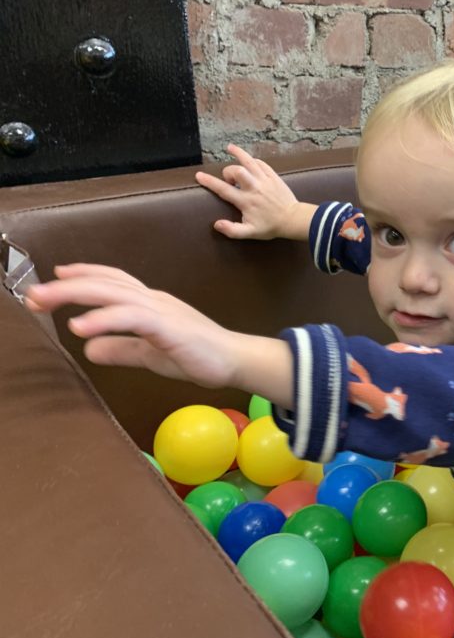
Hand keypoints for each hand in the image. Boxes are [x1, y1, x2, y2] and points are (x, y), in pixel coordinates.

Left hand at [25, 264, 243, 389]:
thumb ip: (122, 349)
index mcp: (151, 304)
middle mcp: (154, 300)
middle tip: (33, 294)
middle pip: (105, 283)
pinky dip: (103, 318)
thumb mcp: (151, 354)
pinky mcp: (169, 326)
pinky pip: (131, 317)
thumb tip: (89, 349)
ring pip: (113, 293)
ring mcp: (162, 310)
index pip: (114, 281)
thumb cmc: (199, 356)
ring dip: (75, 294)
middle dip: (66, 286)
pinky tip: (80, 326)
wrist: (235, 361)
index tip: (55, 277)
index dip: (85, 275)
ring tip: (43, 301)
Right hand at [195, 144, 314, 240]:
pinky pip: (262, 163)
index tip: (199, 176)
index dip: (209, 182)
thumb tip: (216, 224)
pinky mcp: (274, 177)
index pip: (223, 189)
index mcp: (246, 201)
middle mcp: (254, 188)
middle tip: (229, 180)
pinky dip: (253, 160)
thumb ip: (232, 230)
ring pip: (250, 162)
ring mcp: (265, 180)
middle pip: (237, 170)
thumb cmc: (270, 226)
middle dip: (228, 171)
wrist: (293, 219)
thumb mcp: (250, 233)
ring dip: (239, 153)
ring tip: (230, 148)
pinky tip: (249, 161)